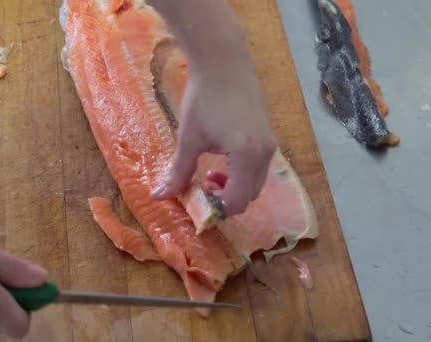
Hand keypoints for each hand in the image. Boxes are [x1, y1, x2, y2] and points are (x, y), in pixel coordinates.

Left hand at [152, 53, 276, 215]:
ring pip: (256, 182)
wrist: (223, 62)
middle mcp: (265, 154)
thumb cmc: (203, 99)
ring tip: (212, 172)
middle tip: (203, 184)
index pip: (237, 201)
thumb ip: (178, 171)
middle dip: (227, 198)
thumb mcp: (189, 138)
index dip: (217, 208)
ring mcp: (270, 144)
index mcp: (246, 157)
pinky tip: (224, 156)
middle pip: (250, 195)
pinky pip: (259, 167)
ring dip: (235, 186)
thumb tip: (160, 196)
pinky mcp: (269, 135)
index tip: (197, 197)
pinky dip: (243, 173)